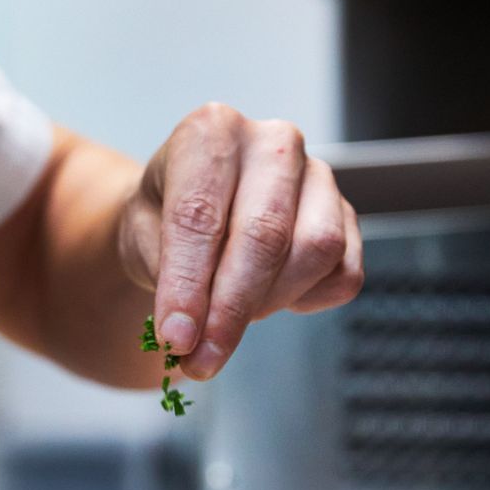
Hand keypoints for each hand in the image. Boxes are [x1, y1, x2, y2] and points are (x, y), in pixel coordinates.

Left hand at [118, 104, 362, 379]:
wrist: (193, 210)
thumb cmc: (164, 216)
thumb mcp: (141, 235)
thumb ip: (165, 277)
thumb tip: (188, 334)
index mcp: (212, 130)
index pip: (200, 214)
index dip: (187, 285)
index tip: (176, 338)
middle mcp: (273, 142)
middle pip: (265, 234)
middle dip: (231, 308)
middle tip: (202, 358)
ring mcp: (319, 175)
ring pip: (314, 251)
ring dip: (269, 301)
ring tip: (230, 312)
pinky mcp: (349, 216)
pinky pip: (344, 274)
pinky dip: (306, 301)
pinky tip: (272, 295)